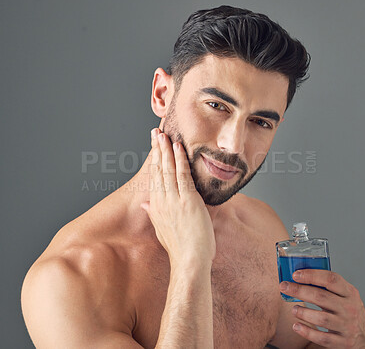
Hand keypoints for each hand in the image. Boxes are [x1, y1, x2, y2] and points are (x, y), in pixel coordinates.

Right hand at [141, 128, 215, 268]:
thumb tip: (145, 203)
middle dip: (157, 149)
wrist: (189, 261)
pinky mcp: (187, 200)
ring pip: (168, 169)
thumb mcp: (161, 229)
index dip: (154, 160)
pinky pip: (182, 175)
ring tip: (164, 134)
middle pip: (158, 170)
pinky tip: (178, 147)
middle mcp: (162, 201)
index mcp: (156, 206)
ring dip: (166, 150)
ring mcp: (173, 200)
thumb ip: (153, 213)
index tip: (154, 146)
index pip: (154, 177)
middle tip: (156, 133)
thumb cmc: (180, 248)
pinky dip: (180, 160)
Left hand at [279, 270, 364, 347]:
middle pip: (321, 297)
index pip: (331, 279)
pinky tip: (296, 326)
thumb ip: (326, 285)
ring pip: (321, 318)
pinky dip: (307, 332)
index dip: (311, 275)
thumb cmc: (347, 308)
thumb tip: (298, 276)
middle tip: (284, 287)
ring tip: (294, 309)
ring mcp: (347, 326)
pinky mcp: (343, 342)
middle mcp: (350, 308)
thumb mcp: (343, 294)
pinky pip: (322, 338)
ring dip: (303, 312)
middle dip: (299, 291)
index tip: (295, 275)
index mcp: (350, 292)